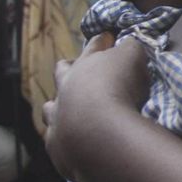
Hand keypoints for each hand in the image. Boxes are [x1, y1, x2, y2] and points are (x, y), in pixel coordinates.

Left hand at [43, 36, 147, 180]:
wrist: (100, 131)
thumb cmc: (118, 87)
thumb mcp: (132, 57)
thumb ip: (129, 48)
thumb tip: (128, 44)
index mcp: (84, 65)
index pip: (94, 46)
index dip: (102, 40)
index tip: (107, 36)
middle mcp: (65, 88)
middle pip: (62, 72)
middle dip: (67, 67)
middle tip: (72, 65)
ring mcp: (57, 117)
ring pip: (49, 108)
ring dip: (56, 106)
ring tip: (64, 108)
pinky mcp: (56, 145)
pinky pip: (54, 137)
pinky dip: (62, 136)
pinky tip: (70, 140)